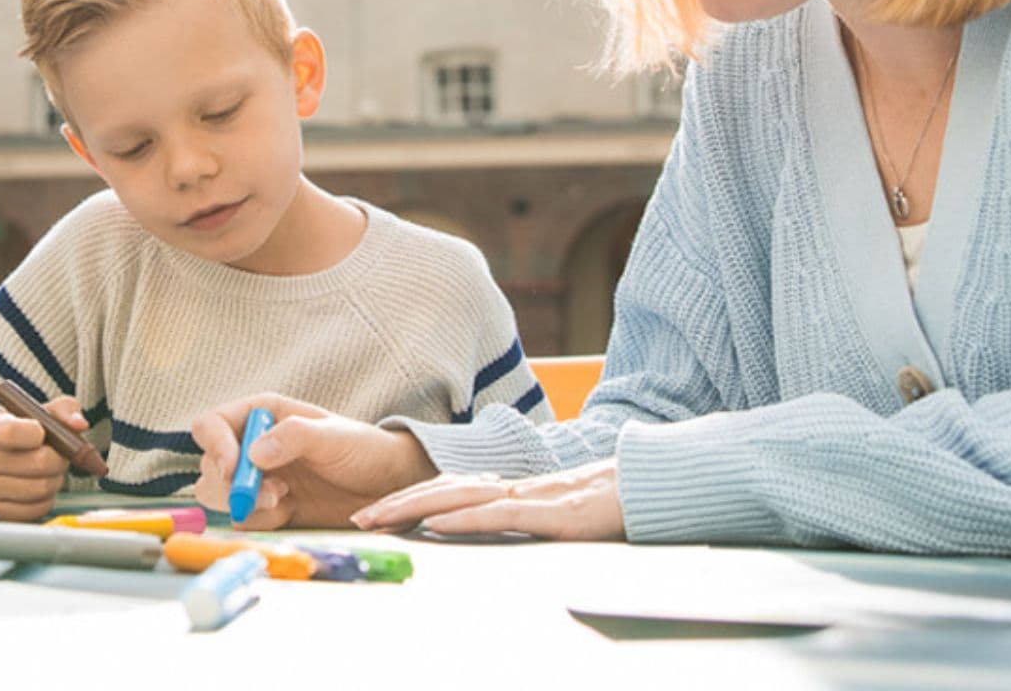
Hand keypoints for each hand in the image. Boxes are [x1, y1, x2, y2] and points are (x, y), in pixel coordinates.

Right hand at [0, 394, 88, 520]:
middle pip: (40, 462)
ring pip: (42, 487)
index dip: (38, 433)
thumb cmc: (20, 434)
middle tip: (58, 454)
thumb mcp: (37, 413)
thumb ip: (62, 411)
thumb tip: (80, 425)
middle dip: (59, 458)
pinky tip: (38, 485)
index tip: (43, 433)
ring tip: (48, 470)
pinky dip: (47, 498)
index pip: (12, 432)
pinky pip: (37, 509)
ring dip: (55, 478)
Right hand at [190, 394, 437, 528]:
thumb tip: (254, 453)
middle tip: (272, 493)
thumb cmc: (363, 449)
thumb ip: (295, 436)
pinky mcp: (267, 510)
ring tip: (284, 499)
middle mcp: (252, 446)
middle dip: (231, 484)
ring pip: (220, 496)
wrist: (385, 487)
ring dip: (246, 504)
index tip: (232, 468)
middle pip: (209, 467)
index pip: (212, 425)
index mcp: (262, 416)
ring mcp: (257, 480)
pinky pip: (244, 520)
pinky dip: (260, 521)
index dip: (214, 445)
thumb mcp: (334, 436)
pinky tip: (290, 511)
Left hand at [351, 458, 625, 540]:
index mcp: (510, 486)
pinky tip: (438, 523)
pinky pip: (499, 515)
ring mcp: (530, 496)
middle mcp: (512, 485)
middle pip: (443, 489)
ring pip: (460, 497)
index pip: (448, 488)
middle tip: (360, 516)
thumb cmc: (603, 502)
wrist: (650, 487)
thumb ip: (516, 513)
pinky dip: (464, 518)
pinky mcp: (550, 513)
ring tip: (382, 517)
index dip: (408, 496)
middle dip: (397, 503)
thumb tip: (481, 524)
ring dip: (416, 507)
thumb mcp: (550, 510)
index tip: (374, 509)